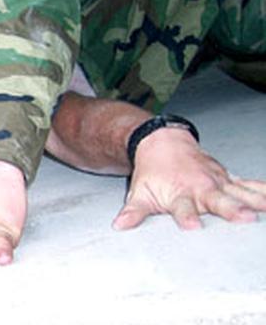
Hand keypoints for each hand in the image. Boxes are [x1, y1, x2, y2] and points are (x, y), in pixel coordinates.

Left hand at [113, 128, 265, 229]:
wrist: (161, 143)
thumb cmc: (152, 173)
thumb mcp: (139, 192)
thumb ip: (133, 212)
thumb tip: (119, 225)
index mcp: (179, 194)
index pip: (182, 207)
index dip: (186, 216)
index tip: (191, 226)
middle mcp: (201, 187)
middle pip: (217, 200)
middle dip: (231, 209)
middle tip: (244, 218)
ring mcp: (217, 182)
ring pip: (240, 192)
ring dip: (255, 201)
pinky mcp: (228, 179)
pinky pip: (250, 185)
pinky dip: (263, 191)